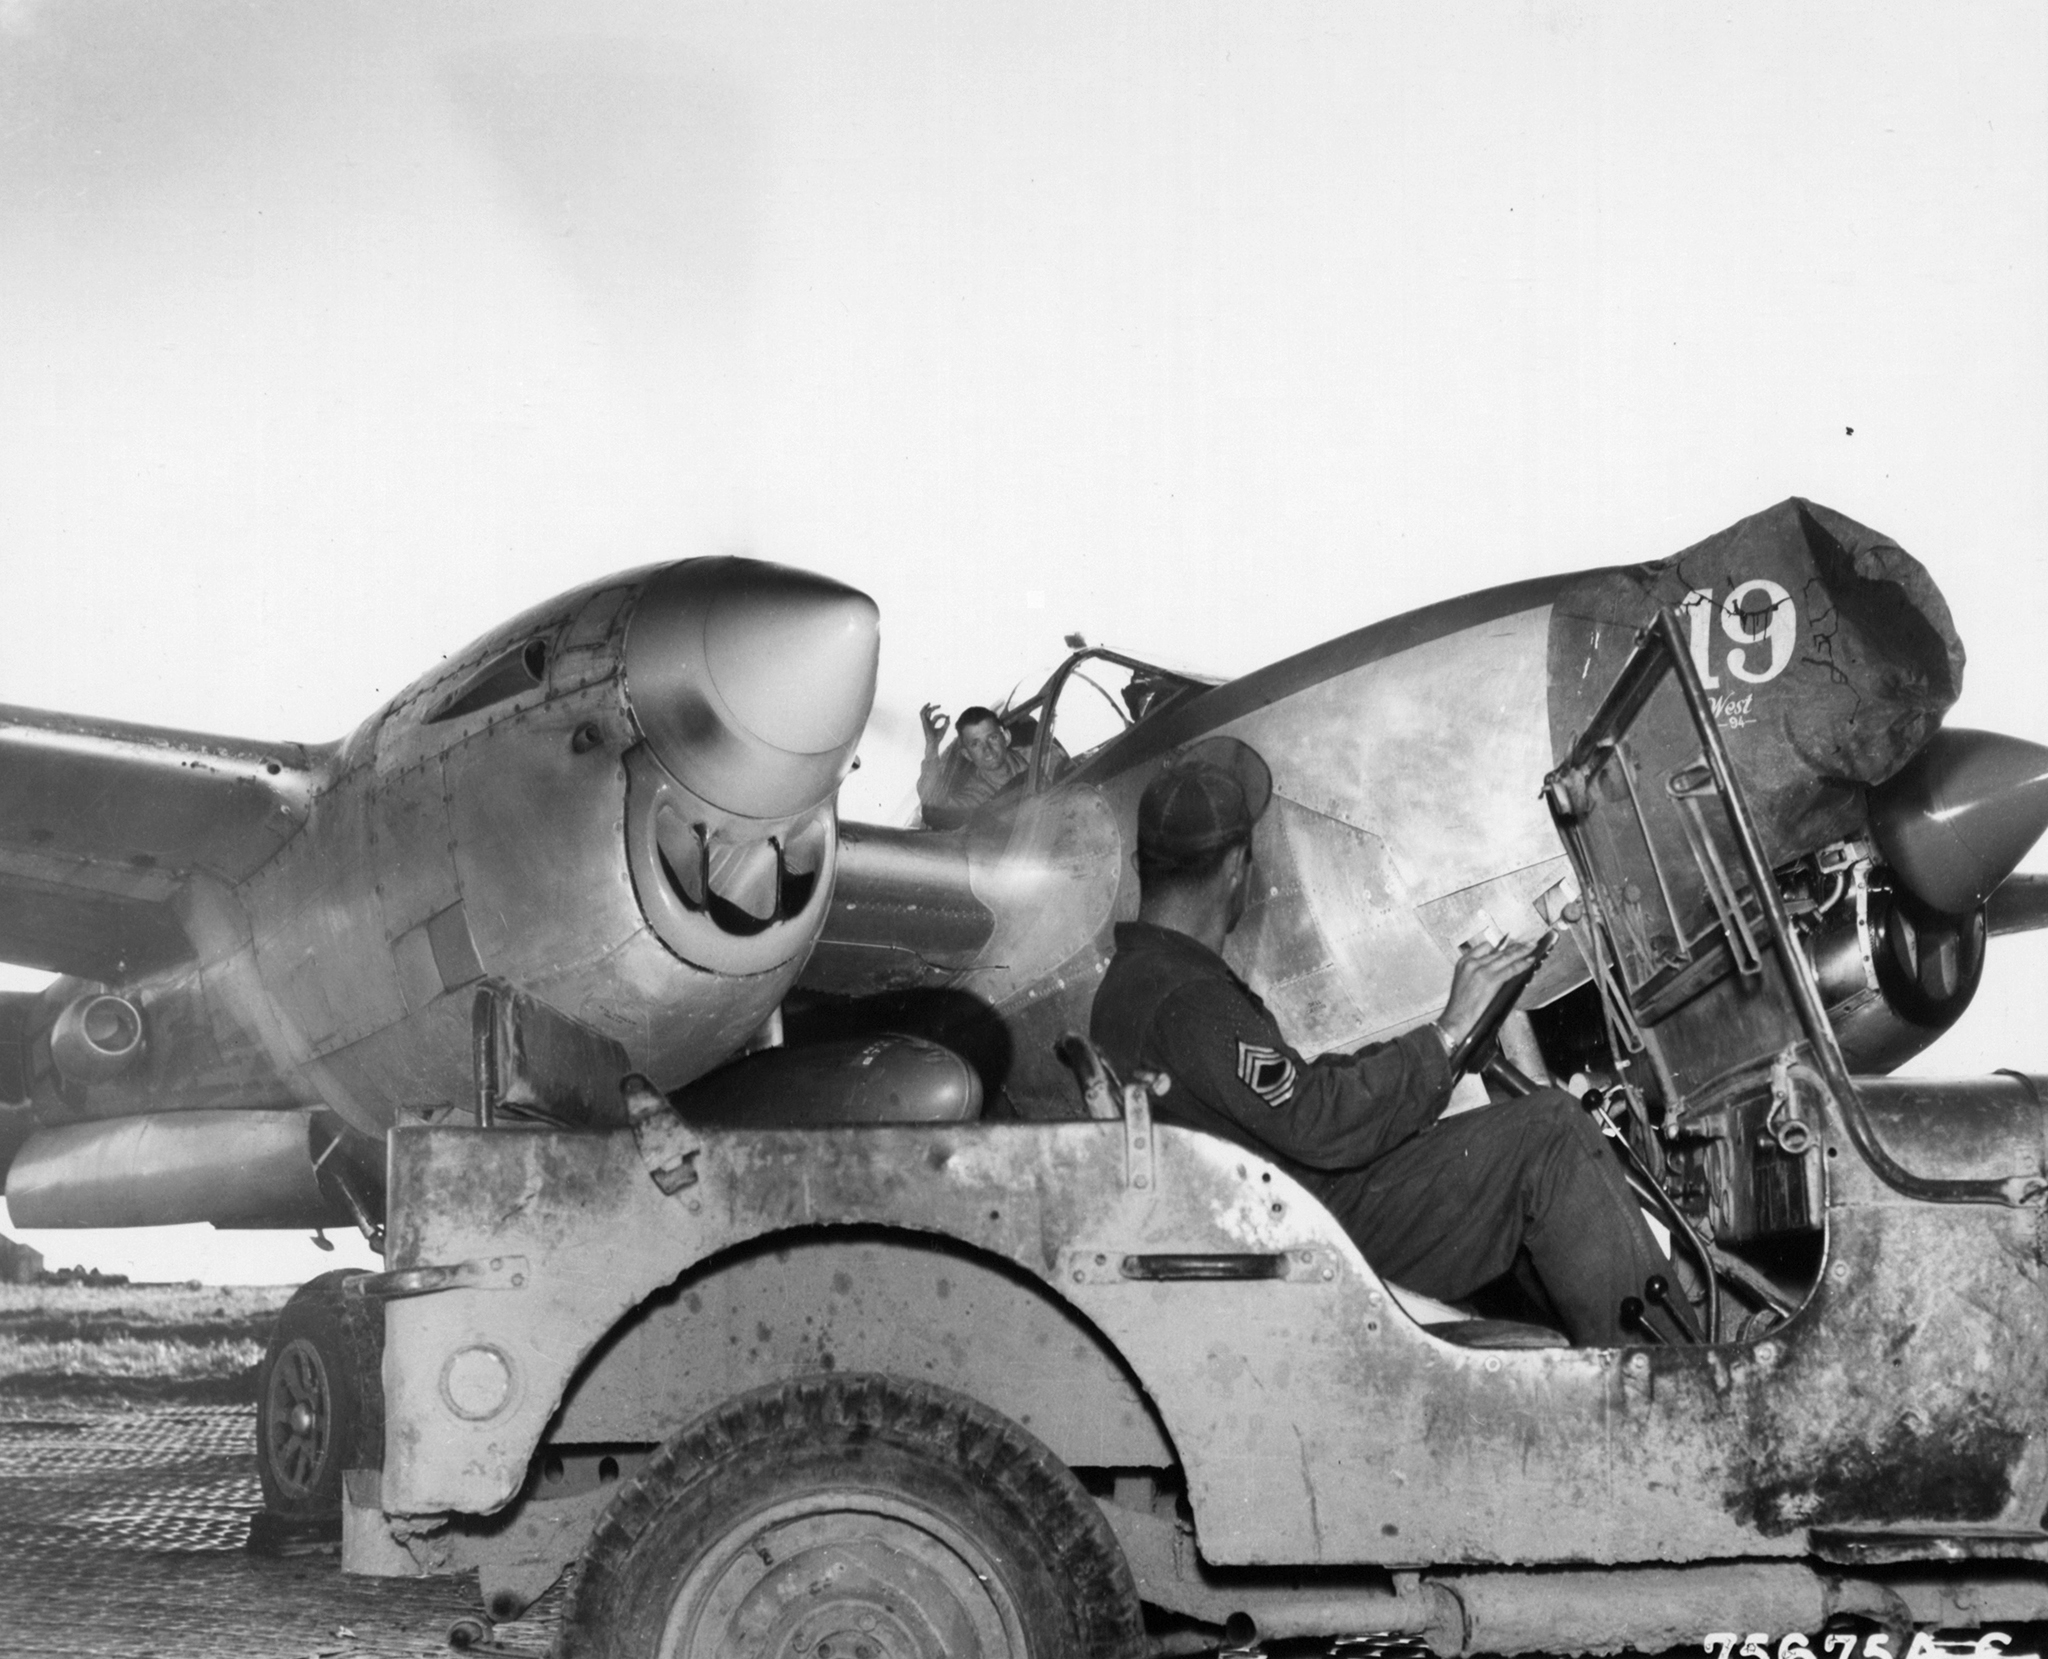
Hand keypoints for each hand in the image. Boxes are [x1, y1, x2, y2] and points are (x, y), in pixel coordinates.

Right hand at [919, 702, 949, 753]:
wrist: (934, 743)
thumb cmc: (938, 738)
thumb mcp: (944, 729)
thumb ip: (947, 722)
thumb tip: (949, 715)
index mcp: (931, 724)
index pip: (936, 717)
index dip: (942, 715)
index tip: (947, 716)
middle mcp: (927, 723)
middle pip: (928, 713)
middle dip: (933, 708)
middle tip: (940, 705)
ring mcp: (924, 723)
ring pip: (923, 713)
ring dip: (926, 707)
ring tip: (930, 703)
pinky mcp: (923, 722)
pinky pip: (922, 715)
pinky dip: (924, 709)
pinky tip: (929, 706)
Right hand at [1438, 934, 1547, 1052]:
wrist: (1456, 1019)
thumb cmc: (1461, 1007)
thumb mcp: (1463, 983)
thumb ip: (1477, 973)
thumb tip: (1498, 969)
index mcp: (1464, 962)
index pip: (1484, 947)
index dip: (1499, 946)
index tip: (1510, 945)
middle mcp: (1472, 963)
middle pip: (1498, 951)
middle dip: (1514, 947)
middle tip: (1527, 943)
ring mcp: (1481, 970)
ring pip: (1506, 957)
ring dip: (1521, 951)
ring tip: (1532, 947)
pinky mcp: (1490, 980)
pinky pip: (1511, 969)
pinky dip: (1522, 964)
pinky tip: (1530, 961)